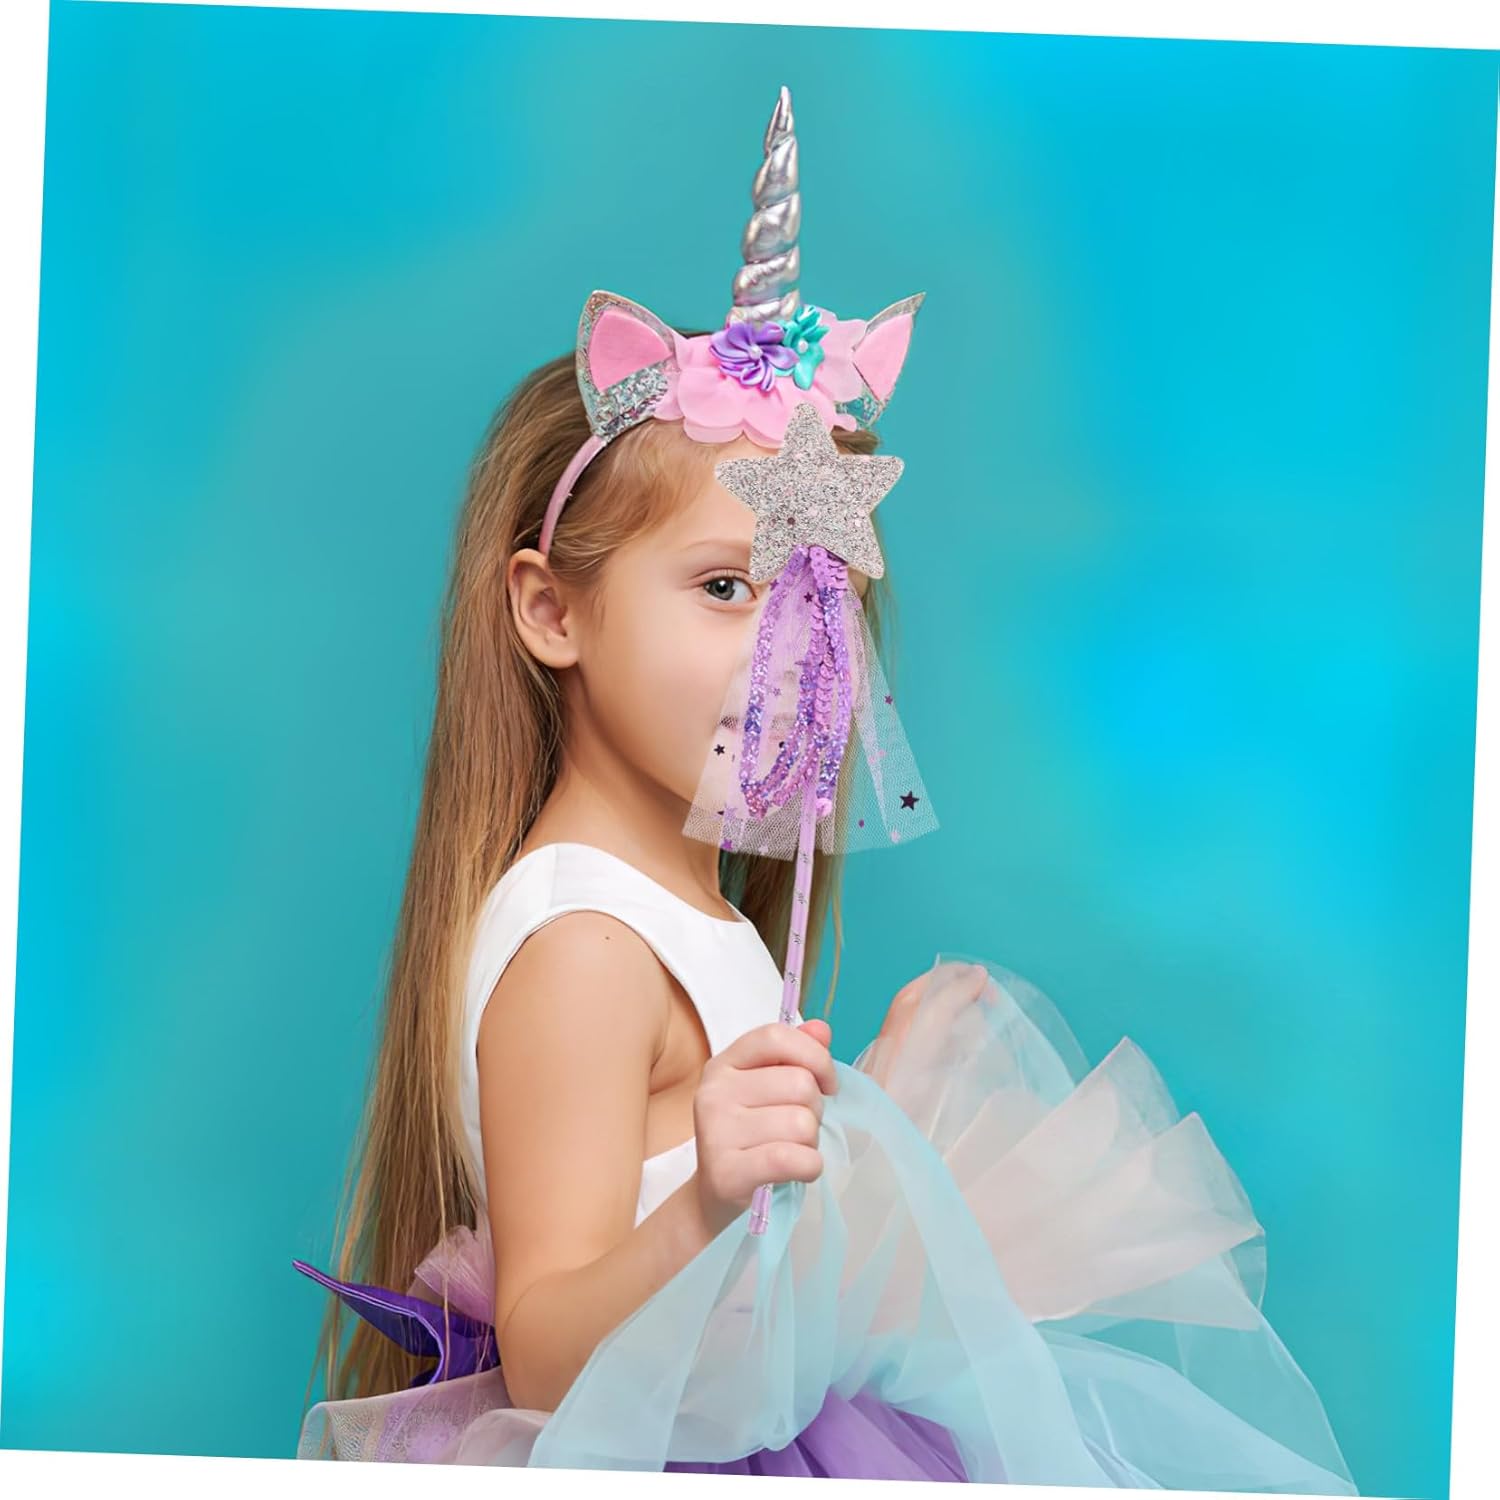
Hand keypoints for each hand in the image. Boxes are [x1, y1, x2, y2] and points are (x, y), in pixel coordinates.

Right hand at [692, 1018, 837, 1238]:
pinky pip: (793, 1158)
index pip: (776, 1036)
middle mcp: (714, 1092)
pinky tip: (798, 1170)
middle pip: (799, 1083)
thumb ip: (796, 1055)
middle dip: (815, 1109)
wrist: (716, 1197)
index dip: (814, 1055)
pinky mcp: (726, 1172)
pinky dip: (810, 1166)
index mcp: (725, 1064)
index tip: (827, 1083)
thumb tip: (821, 1029)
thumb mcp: (769, 1091)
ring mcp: (716, 1132)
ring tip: (792, 1150)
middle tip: (799, 1128)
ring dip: (811, 1142)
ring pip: (801, 1123)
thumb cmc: (753, 1138)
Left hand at [867, 963, 991, 1087]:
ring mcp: (928, 1035)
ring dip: (972, 1032)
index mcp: (914, 994)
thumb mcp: (936, 1011)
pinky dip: (967, 1050)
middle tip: (976, 1024)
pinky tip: (963, 1060)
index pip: (949, 973)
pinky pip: (961, 1045)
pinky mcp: (935, 1057)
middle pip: (959, 998)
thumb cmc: (910, 1050)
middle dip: (973, 1009)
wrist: (895, 1096)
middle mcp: (920, 1011)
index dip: (972, 978)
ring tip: (965, 1047)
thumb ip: (958, 989)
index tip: (992, 994)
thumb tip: (980, 973)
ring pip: (963, 1022)